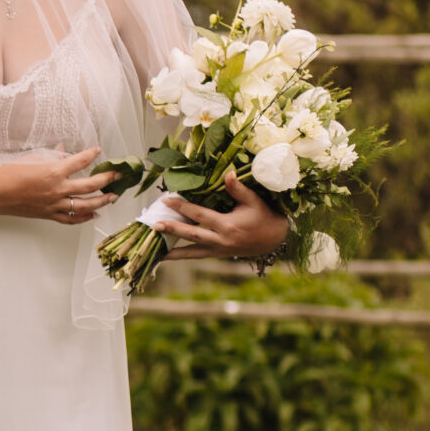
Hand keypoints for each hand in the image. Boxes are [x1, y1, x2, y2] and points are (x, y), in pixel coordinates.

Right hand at [0, 146, 115, 224]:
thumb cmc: (9, 174)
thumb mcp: (32, 159)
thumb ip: (52, 155)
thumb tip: (64, 150)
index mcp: (53, 172)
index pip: (80, 161)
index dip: (91, 154)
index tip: (98, 150)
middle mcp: (57, 189)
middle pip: (90, 185)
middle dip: (107, 179)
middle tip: (116, 175)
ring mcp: (54, 204)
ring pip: (85, 205)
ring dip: (102, 201)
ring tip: (112, 196)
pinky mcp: (48, 215)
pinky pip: (71, 218)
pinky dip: (84, 217)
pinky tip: (93, 214)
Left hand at [158, 171, 287, 259]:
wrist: (274, 238)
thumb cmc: (264, 216)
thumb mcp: (253, 201)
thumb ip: (238, 189)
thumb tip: (228, 173)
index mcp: (228, 226)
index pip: (200, 215)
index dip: (182, 207)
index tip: (166, 200)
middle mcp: (221, 241)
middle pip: (192, 235)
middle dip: (172, 229)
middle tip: (154, 225)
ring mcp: (219, 250)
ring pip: (192, 252)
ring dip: (173, 252)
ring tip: (155, 253)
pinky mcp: (219, 255)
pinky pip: (198, 256)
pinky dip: (183, 256)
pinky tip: (167, 256)